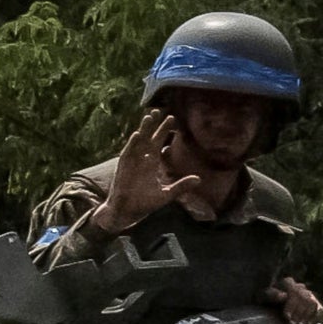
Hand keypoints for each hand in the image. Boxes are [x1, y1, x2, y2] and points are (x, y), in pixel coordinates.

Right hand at [88, 100, 200, 234]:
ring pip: (138, 142)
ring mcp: (132, 163)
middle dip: (154, 125)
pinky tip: (138, 135)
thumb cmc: (144, 204)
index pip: (158, 143)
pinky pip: (128, 153)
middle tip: (161, 111)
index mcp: (151, 165)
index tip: (172, 119)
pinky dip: (132, 144)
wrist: (126, 212)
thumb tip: (199, 179)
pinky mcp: (123, 169)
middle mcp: (141, 160)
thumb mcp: (166, 194)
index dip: (164, 131)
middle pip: (149, 138)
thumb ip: (181, 186)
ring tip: (149, 117)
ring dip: (143, 130)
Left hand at [268, 278, 322, 323]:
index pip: (293, 292)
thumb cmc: (268, 299)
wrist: (273, 303)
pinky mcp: (316, 304)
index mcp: (288, 282)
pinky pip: (320, 309)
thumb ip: (273, 294)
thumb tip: (283, 296)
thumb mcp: (266, 296)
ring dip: (305, 316)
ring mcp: (309, 296)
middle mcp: (301, 288)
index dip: (290, 306)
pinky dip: (315, 317)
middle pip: (303, 299)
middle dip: (297, 314)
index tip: (286, 317)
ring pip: (312, 304)